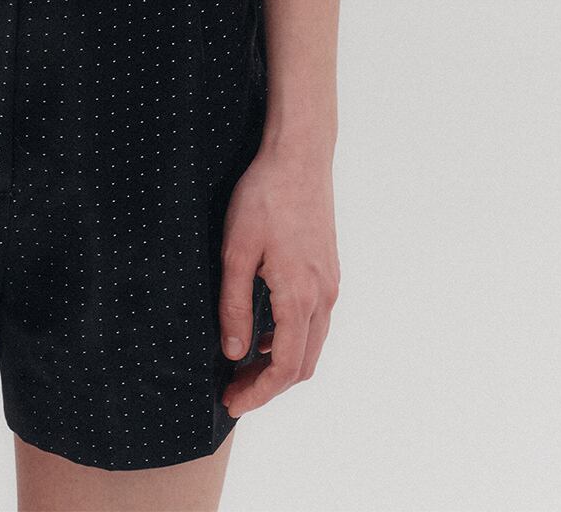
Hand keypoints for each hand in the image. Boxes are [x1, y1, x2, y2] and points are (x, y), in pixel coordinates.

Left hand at [218, 140, 339, 414]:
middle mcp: (323, 296)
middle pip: (303, 364)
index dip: (259, 393)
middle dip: (268, 385)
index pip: (285, 367)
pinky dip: (291, 339)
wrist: (299, 156)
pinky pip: (314, 321)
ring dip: (281, 363)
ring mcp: (329, 283)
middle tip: (232, 390)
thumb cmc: (263, 197)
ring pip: (311, 344)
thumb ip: (234, 305)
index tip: (231, 403)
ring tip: (243, 366)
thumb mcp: (236, 250)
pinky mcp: (327, 270)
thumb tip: (234, 353)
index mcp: (300, 295)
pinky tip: (264, 332)